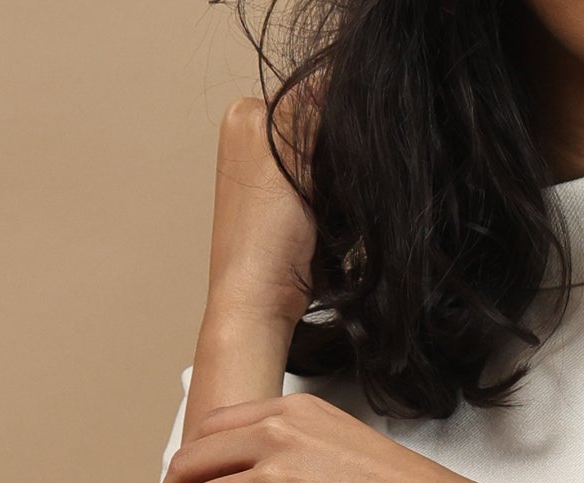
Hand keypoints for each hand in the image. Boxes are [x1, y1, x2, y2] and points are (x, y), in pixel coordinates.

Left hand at [203, 96, 317, 338]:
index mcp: (246, 116)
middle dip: (334, 157)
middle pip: (319, 128)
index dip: (335, 122)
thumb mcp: (289, 159)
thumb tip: (333, 79)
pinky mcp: (288, 208)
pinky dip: (333, 205)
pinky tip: (324, 226)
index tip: (337, 158)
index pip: (310, 92)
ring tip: (324, 214)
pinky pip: (325, 190)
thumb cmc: (264, 240)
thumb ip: (308, 112)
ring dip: (336, 185)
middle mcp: (252, 139)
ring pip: (326, 161)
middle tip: (327, 193)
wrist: (259, 302)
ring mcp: (270, 175)